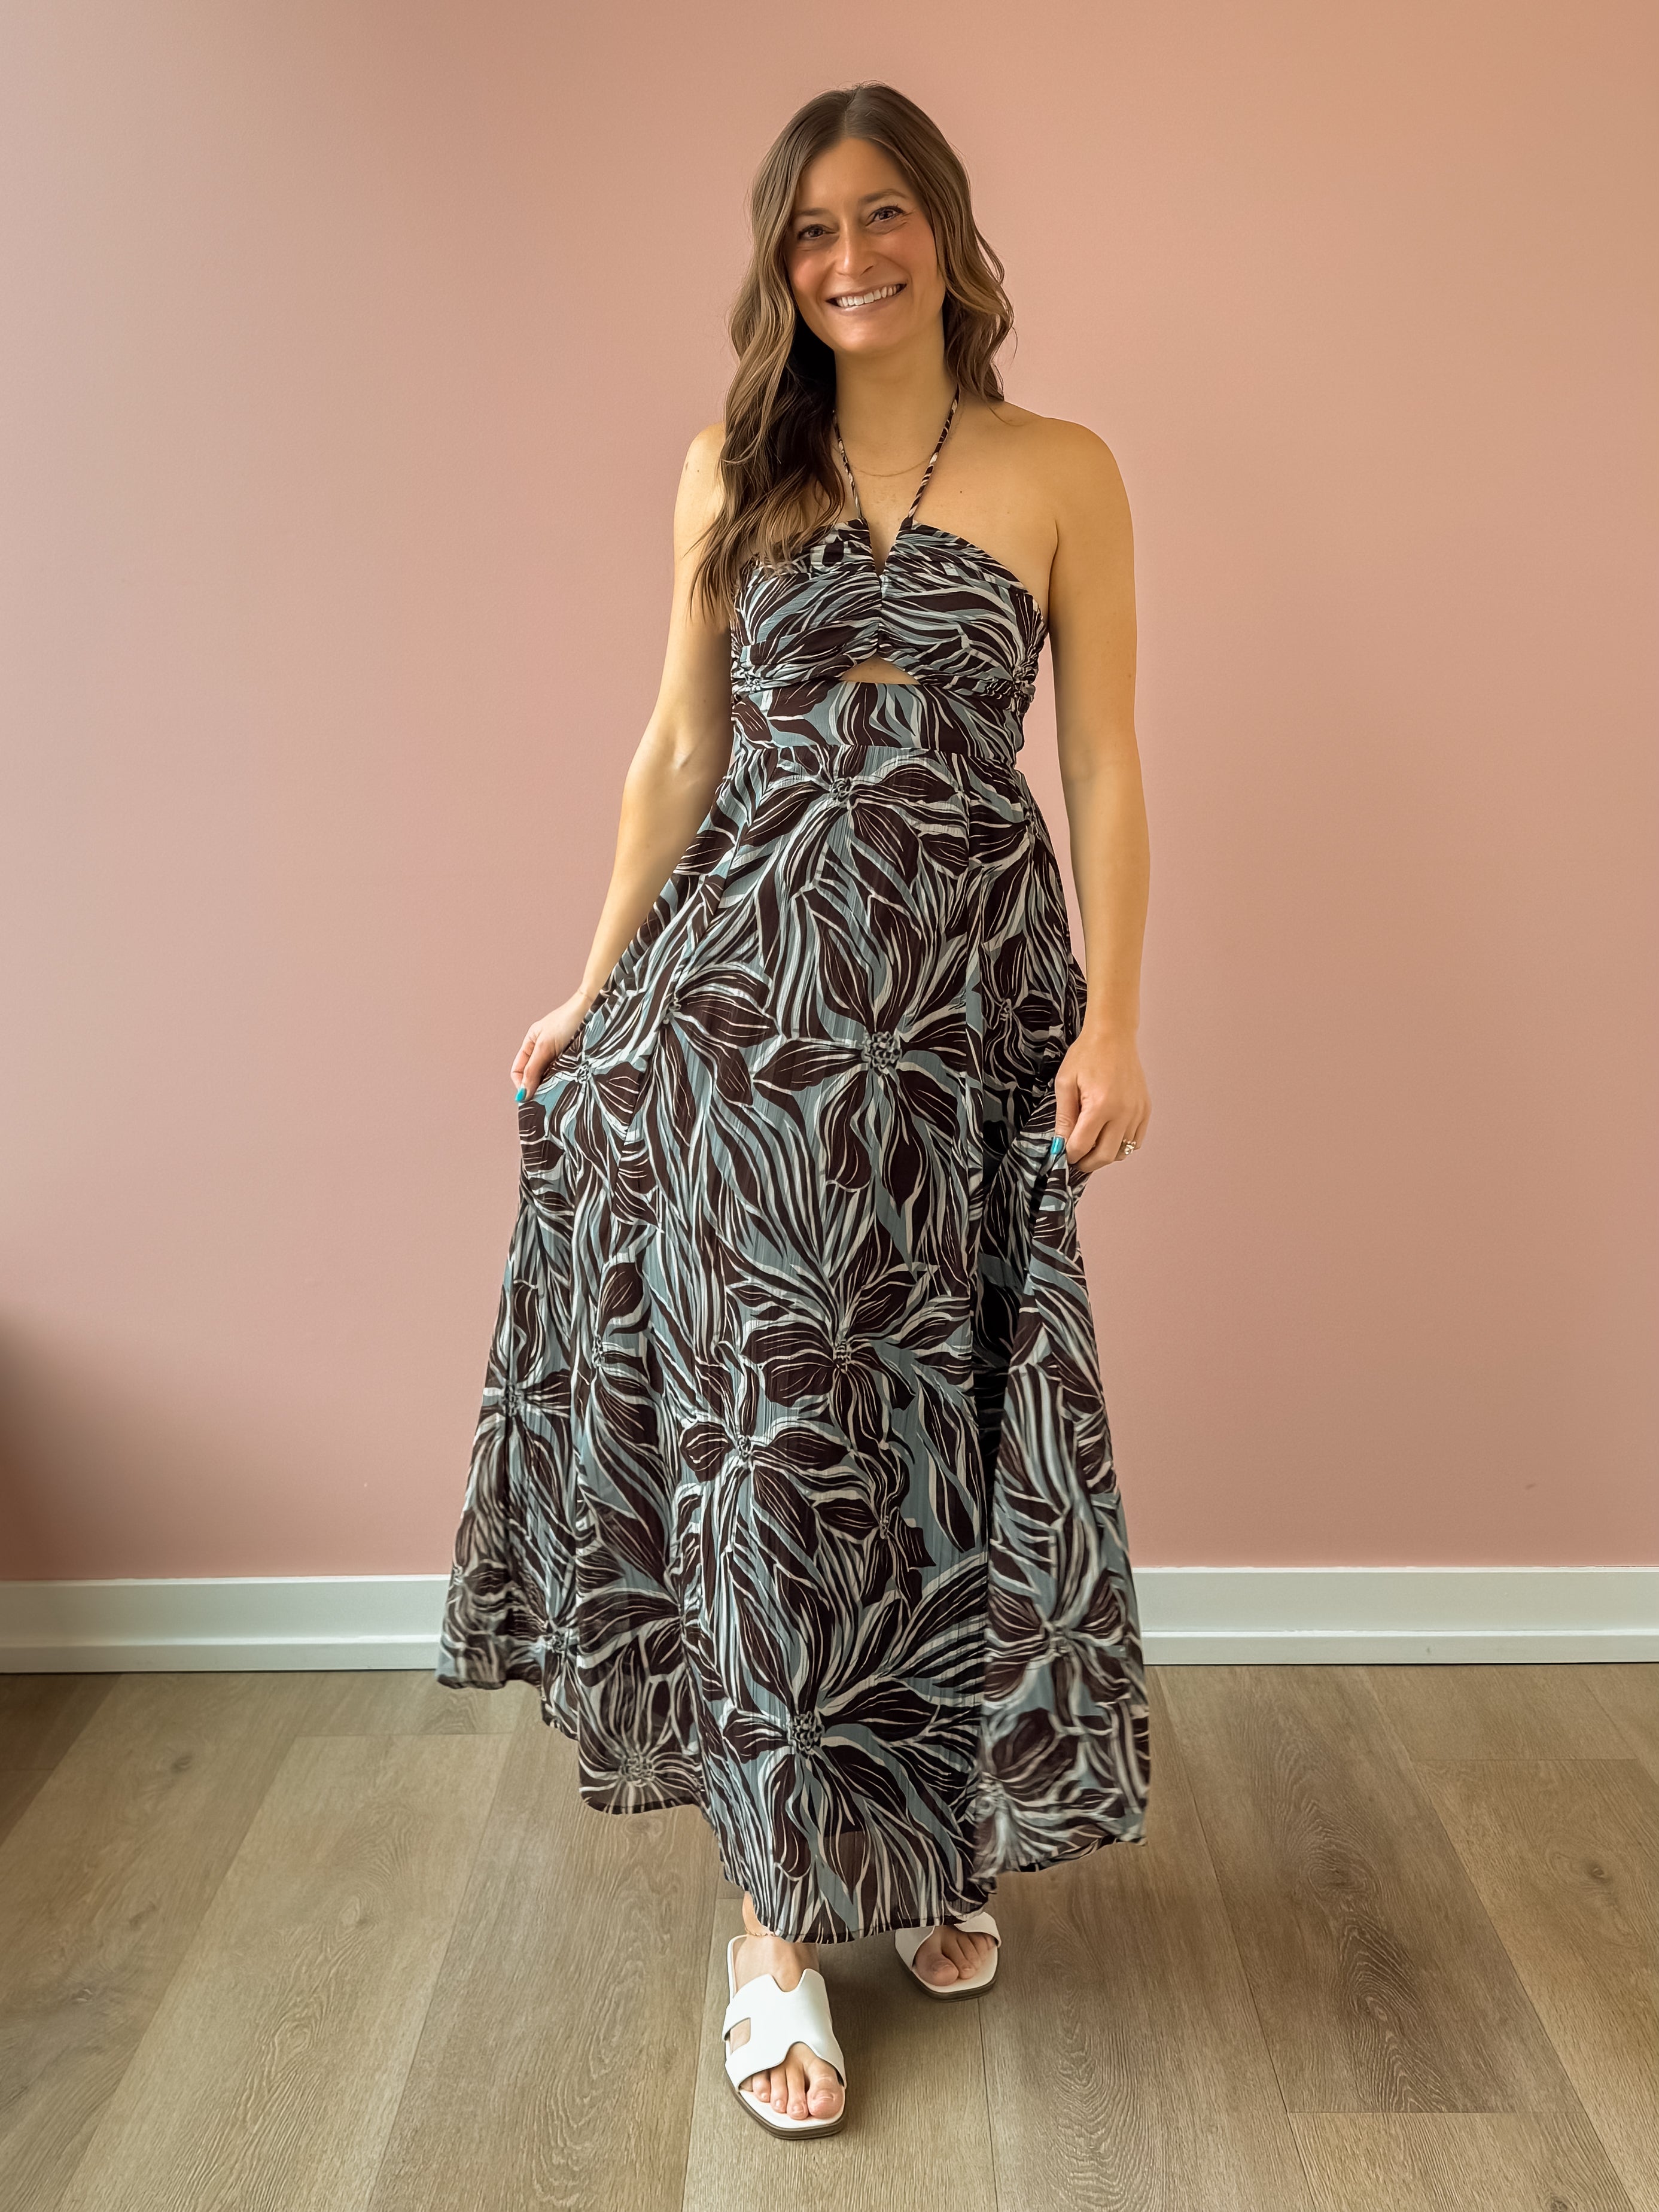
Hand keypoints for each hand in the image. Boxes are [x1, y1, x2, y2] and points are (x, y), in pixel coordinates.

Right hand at [512, 986, 598, 1101]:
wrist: (594, 1009)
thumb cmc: (567, 1021)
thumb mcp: (545, 1047)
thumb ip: (532, 1070)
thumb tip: (522, 1094)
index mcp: (531, 1044)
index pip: (518, 1071)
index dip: (521, 1084)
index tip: (529, 1097)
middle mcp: (543, 1050)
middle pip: (534, 1076)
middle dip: (538, 1087)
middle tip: (547, 1098)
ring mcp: (559, 1055)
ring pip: (550, 1077)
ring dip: (553, 1085)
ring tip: (560, 1089)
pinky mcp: (574, 1059)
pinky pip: (564, 1075)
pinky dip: (565, 1081)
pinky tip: (569, 1083)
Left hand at [1054, 1027, 1149, 1173]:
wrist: (1113, 1036)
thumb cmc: (1087, 1055)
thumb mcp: (1065, 1084)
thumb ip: (1064, 1117)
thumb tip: (1060, 1144)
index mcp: (1100, 1105)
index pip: (1082, 1145)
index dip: (1069, 1154)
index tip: (1062, 1154)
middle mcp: (1123, 1112)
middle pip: (1104, 1155)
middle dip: (1086, 1163)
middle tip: (1075, 1160)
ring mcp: (1137, 1112)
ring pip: (1122, 1151)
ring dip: (1104, 1155)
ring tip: (1091, 1147)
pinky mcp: (1145, 1109)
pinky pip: (1136, 1140)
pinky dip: (1121, 1145)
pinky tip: (1108, 1137)